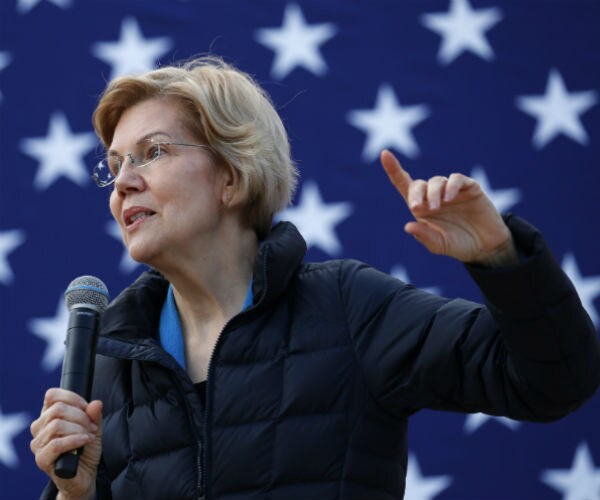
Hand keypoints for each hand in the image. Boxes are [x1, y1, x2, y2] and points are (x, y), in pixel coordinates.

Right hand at [30, 388, 101, 499]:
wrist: (85, 474)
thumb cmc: (85, 448)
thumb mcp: (94, 427)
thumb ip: (95, 415)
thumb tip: (96, 403)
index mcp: (48, 415)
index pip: (52, 395)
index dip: (72, 398)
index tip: (87, 408)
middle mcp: (39, 427)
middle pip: (57, 409)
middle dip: (81, 416)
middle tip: (92, 427)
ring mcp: (38, 444)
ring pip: (56, 425)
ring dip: (79, 429)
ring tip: (89, 436)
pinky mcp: (41, 459)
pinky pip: (56, 444)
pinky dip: (75, 440)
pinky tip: (85, 441)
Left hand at [380, 150, 517, 264]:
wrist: (487, 246)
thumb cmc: (459, 245)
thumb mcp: (440, 245)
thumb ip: (425, 236)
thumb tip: (408, 227)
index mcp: (422, 209)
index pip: (404, 185)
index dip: (394, 170)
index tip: (384, 154)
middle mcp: (434, 196)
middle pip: (419, 184)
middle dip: (416, 193)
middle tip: (417, 207)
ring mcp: (452, 191)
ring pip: (437, 181)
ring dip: (433, 192)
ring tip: (437, 206)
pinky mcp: (469, 188)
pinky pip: (457, 179)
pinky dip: (452, 185)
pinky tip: (449, 198)